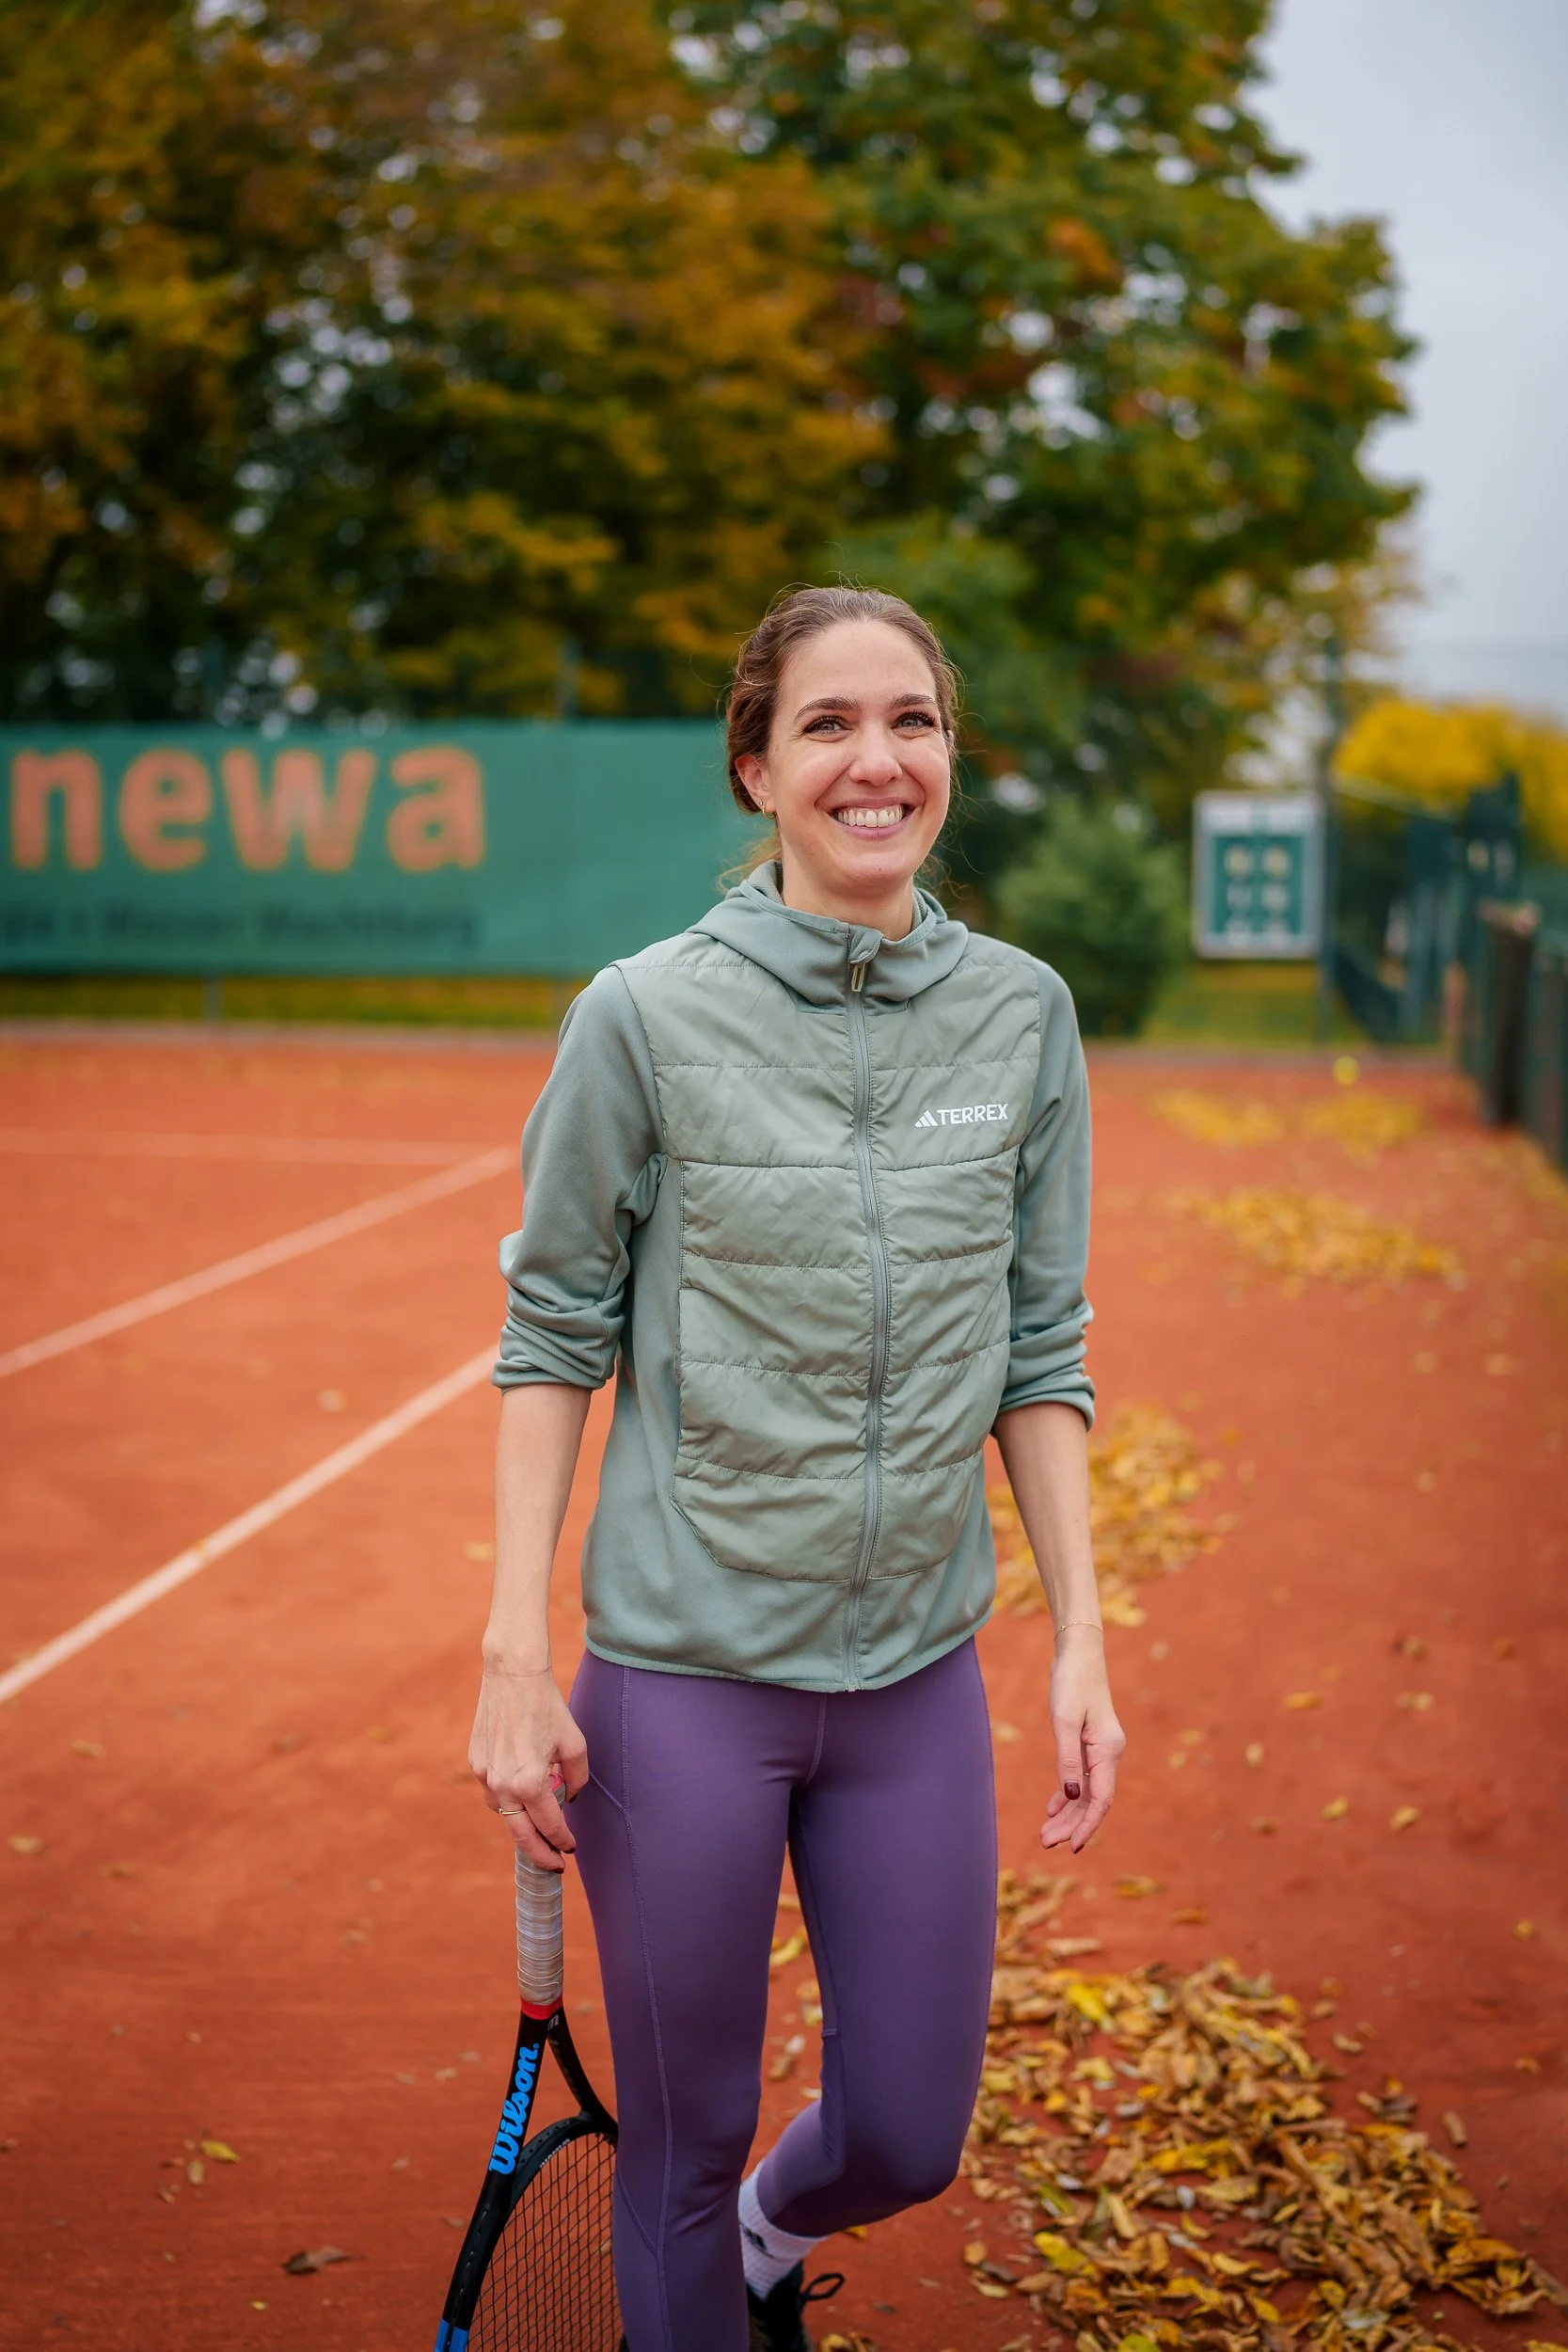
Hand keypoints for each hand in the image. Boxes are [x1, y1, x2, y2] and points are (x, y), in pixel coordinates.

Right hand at [469, 1662, 588, 1872]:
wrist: (512, 1675)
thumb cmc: (547, 1706)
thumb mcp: (575, 1744)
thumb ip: (576, 1779)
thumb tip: (569, 1799)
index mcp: (530, 1783)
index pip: (550, 1826)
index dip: (563, 1840)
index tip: (571, 1848)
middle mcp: (502, 1785)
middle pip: (521, 1835)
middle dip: (539, 1853)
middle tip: (554, 1864)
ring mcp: (485, 1775)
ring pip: (503, 1814)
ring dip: (521, 1826)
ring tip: (538, 1831)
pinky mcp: (475, 1762)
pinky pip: (492, 1792)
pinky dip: (507, 1801)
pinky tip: (520, 1798)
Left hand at [1041, 1625, 1124, 1854]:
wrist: (1078, 1653)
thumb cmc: (1071, 1682)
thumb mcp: (1064, 1720)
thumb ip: (1067, 1759)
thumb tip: (1071, 1797)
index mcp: (1109, 1749)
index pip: (1101, 1799)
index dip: (1087, 1825)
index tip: (1072, 1847)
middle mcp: (1110, 1753)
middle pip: (1093, 1800)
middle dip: (1072, 1825)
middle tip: (1046, 1843)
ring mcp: (1101, 1749)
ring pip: (1086, 1792)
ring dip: (1068, 1814)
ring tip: (1046, 1834)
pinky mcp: (1090, 1743)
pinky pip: (1081, 1777)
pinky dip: (1067, 1794)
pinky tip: (1052, 1808)